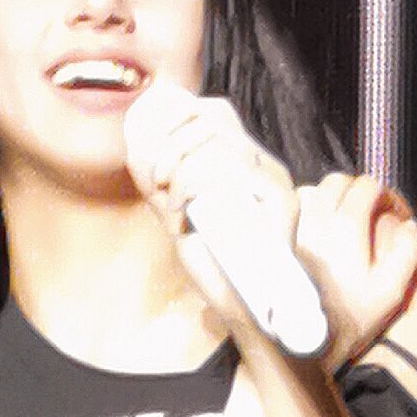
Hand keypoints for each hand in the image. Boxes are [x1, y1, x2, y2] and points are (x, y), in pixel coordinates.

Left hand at [124, 79, 298, 336]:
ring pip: (216, 143)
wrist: (241, 306)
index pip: (213, 111)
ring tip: (172, 202)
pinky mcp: (280, 201)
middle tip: (158, 182)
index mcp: (245, 161)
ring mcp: (275, 181)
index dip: (176, 118)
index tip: (150, 156)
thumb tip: (135, 142)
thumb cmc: (213, 262)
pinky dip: (195, 185)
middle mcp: (263, 165)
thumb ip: (164, 179)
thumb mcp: (178, 212)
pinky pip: (230, 171)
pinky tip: (184, 211)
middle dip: (170, 146)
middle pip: (210, 120)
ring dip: (180, 168)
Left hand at [294, 173, 416, 369]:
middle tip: (366, 212)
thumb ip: (407, 253)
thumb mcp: (390, 293)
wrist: (305, 344)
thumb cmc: (351, 320)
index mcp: (348, 229)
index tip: (390, 213)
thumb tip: (410, 225)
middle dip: (356, 190)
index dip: (384, 195)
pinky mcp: (275, 241)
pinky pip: (286, 210)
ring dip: (328, 198)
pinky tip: (311, 230)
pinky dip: (301, 211)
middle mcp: (316, 221)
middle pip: (337, 182)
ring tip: (339, 220)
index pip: (367, 187)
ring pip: (310, 191)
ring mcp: (291, 229)